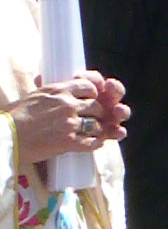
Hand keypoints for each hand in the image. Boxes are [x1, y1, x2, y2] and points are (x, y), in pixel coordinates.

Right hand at [5, 71, 128, 164]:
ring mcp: (69, 123)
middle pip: (96, 106)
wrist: (7, 137)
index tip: (89, 101)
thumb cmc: (15, 117)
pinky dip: (95, 144)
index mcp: (58, 91)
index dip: (92, 95)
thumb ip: (51, 92)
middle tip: (91, 120)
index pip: (88, 87)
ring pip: (97, 125)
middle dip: (96, 114)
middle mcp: (67, 105)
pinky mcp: (69, 141)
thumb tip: (55, 84)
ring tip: (90, 133)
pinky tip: (92, 144)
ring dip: (96, 130)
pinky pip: (93, 142)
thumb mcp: (34, 96)